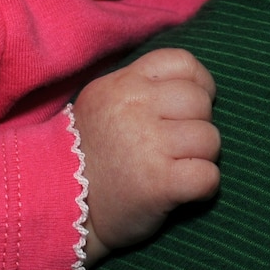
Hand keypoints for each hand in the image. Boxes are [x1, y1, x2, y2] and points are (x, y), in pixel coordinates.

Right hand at [71, 48, 219, 261]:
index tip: (190, 108)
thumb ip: (140, 89)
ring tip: (178, 170)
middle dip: (199, 125)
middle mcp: (135, 108)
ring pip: (210, 139)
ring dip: (202, 158)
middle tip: (178, 148)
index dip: (198, 84)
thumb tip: (193, 88)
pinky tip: (184, 192)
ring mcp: (148, 145)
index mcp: (122, 84)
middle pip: (200, 101)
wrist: (59, 207)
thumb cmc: (88, 156)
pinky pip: (208, 176)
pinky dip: (204, 187)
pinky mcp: (159, 184)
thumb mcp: (101, 104)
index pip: (181, 62)